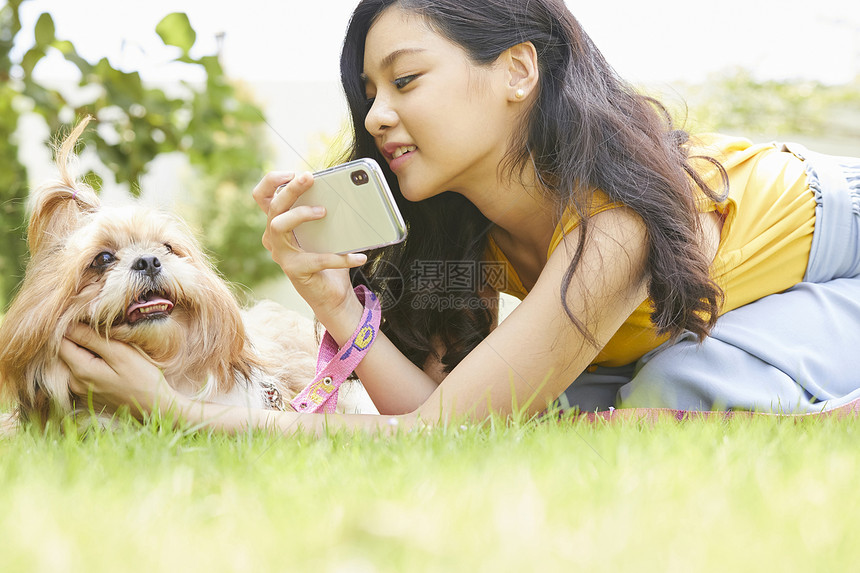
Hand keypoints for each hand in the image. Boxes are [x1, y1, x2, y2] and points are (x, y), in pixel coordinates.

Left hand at [59, 323, 180, 417]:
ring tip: (109, 348)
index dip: (72, 327)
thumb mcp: (120, 354)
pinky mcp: (88, 395)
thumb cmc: (142, 378)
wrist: (154, 407)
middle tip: (103, 334)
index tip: (90, 321)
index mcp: (80, 370)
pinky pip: (81, 373)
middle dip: (79, 339)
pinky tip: (109, 363)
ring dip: (86, 351)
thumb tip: (67, 325)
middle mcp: (74, 382)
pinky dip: (90, 363)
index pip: (62, 341)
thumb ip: (91, 339)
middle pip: (66, 352)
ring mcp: (80, 391)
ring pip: (74, 362)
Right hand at [252, 171, 365, 330]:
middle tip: (309, 176)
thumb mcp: (324, 230)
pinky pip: (318, 259)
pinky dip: (341, 257)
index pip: (262, 196)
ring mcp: (281, 254)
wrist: (332, 294)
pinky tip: (359, 257)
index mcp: (279, 222)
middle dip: (290, 188)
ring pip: (279, 225)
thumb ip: (324, 210)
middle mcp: (273, 237)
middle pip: (273, 207)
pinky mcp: (294, 270)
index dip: (272, 181)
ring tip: (324, 211)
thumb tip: (342, 188)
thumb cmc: (327, 256)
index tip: (293, 172)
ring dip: (300, 213)